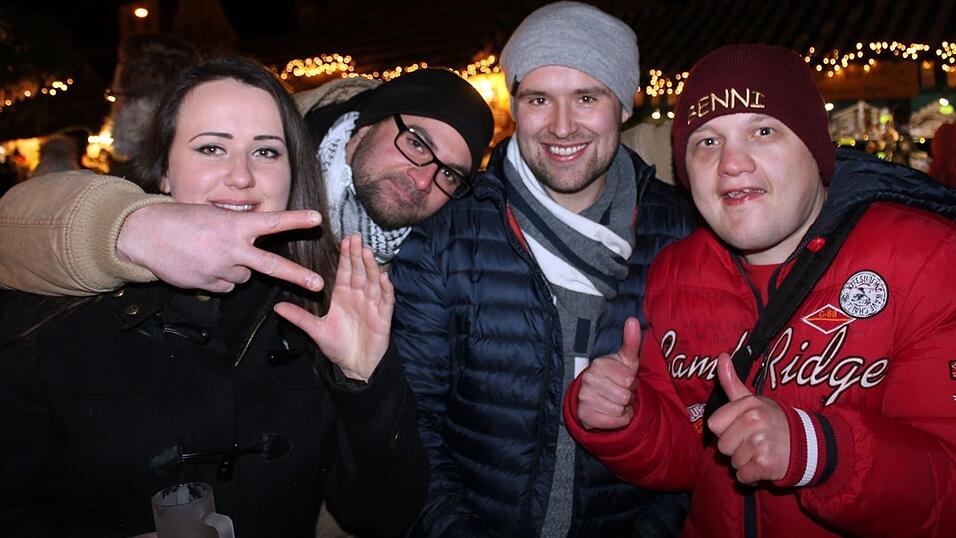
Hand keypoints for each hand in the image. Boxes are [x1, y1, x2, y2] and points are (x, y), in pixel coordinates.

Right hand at [118, 204, 324, 292]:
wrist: (146, 235)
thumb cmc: (181, 220)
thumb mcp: (213, 216)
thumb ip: (237, 229)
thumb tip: (253, 242)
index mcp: (234, 225)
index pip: (272, 223)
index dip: (296, 220)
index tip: (318, 219)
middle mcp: (231, 248)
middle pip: (271, 265)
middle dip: (297, 276)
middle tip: (318, 284)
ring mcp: (220, 269)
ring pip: (243, 276)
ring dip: (236, 269)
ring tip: (212, 254)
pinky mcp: (208, 284)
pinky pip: (225, 286)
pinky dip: (220, 279)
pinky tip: (203, 265)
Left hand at [274, 235, 393, 380]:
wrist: (354, 366)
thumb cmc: (338, 347)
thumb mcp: (316, 330)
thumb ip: (299, 317)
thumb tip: (277, 307)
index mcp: (343, 296)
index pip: (345, 271)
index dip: (346, 256)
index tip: (345, 240)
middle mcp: (359, 297)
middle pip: (359, 272)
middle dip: (358, 255)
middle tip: (357, 237)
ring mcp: (372, 305)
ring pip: (373, 282)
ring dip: (371, 267)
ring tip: (368, 252)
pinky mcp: (383, 317)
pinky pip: (386, 301)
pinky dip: (386, 289)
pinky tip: (384, 278)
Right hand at [576, 317, 640, 429]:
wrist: (598, 397)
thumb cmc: (616, 376)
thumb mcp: (626, 360)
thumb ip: (631, 341)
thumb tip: (633, 320)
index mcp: (599, 364)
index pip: (629, 379)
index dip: (632, 382)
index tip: (625, 381)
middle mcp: (588, 379)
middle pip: (624, 396)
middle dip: (628, 397)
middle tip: (621, 393)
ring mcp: (584, 397)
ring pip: (619, 410)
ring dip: (623, 409)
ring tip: (616, 402)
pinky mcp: (583, 415)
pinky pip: (612, 422)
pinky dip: (618, 421)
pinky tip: (612, 413)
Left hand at [707, 353, 789, 484]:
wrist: (809, 446)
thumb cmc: (774, 422)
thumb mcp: (754, 400)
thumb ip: (732, 382)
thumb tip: (721, 356)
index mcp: (749, 404)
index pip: (714, 425)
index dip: (726, 429)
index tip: (742, 427)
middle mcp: (754, 421)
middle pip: (722, 446)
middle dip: (735, 448)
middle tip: (754, 442)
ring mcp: (760, 443)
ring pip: (732, 462)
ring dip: (745, 462)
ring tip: (761, 452)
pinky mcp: (765, 464)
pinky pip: (742, 476)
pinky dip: (751, 476)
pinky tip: (764, 465)